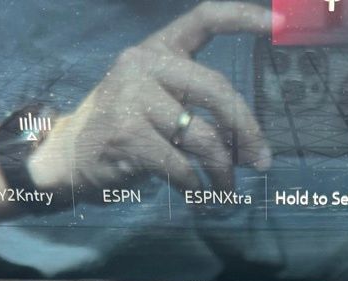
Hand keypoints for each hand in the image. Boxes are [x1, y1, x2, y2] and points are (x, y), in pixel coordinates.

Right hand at [30, 1, 274, 195]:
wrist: (68, 155)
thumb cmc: (123, 129)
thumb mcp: (154, 99)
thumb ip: (195, 102)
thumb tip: (251, 140)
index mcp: (157, 49)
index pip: (204, 19)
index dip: (243, 18)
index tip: (279, 22)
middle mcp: (143, 65)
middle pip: (217, 90)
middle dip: (247, 130)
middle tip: (262, 161)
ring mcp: (132, 98)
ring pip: (203, 137)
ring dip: (223, 171)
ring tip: (226, 189)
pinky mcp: (127, 135)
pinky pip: (181, 166)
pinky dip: (195, 188)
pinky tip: (197, 197)